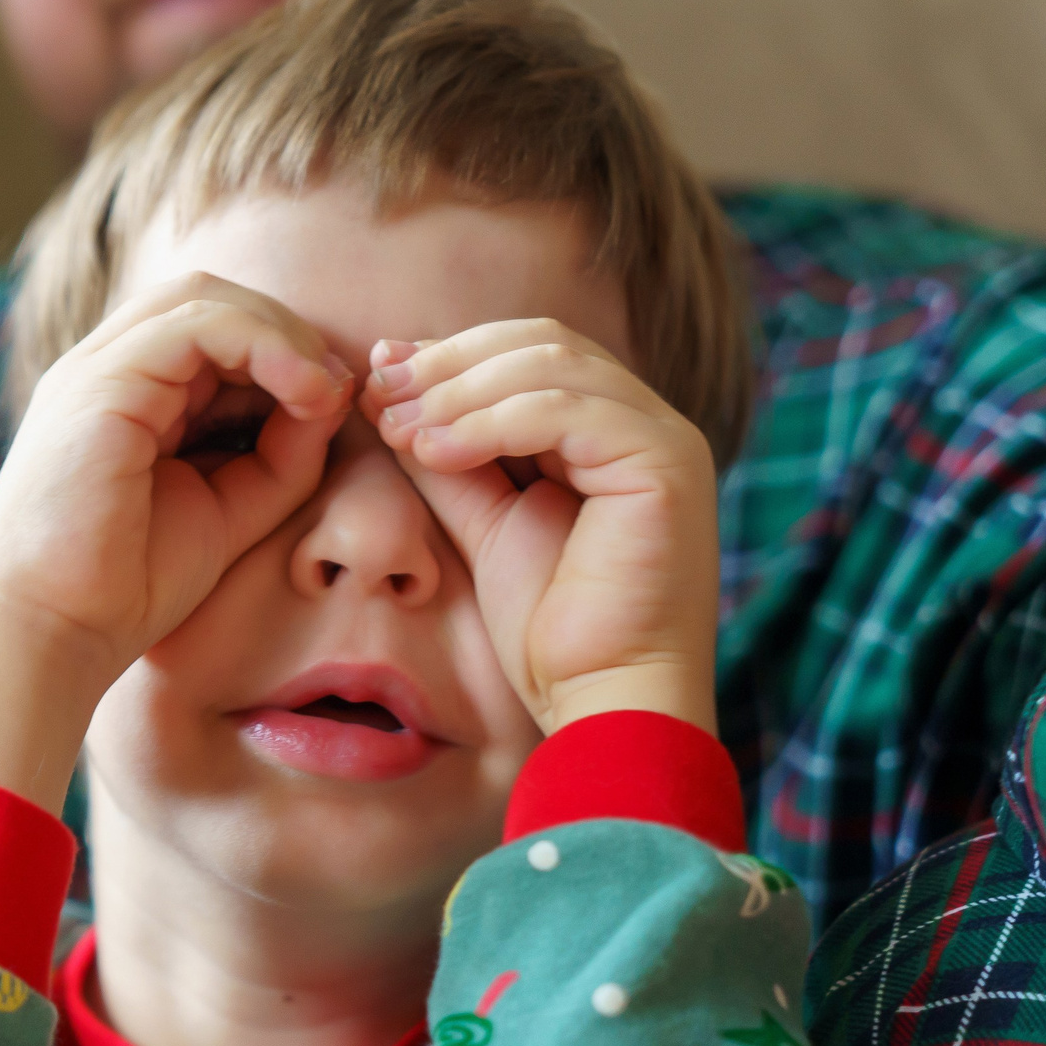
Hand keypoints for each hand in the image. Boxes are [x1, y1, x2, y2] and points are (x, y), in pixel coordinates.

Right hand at [0, 275, 353, 807]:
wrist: (54, 632)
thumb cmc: (129, 585)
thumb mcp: (231, 509)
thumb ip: (282, 457)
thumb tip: (333, 397)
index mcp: (132, 395)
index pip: (215, 331)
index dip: (285, 351)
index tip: (335, 403)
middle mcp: (110, 369)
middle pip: (211, 298)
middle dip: (287, 332)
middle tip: (338, 388)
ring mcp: (98, 369)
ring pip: (203, 297)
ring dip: (281, 332)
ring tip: (326, 389)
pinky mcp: (101, 383)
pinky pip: (194, 325)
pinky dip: (263, 343)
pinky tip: (306, 390)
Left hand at [366, 320, 718, 733]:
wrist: (604, 702)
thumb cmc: (552, 634)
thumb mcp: (485, 525)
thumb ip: (451, 460)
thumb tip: (390, 397)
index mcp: (611, 432)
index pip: (529, 354)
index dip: (451, 355)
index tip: (379, 371)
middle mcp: (647, 422)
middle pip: (541, 343)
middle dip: (448, 361)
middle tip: (379, 385)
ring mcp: (665, 436)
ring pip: (550, 364)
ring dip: (458, 389)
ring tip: (397, 424)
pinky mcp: (666, 461)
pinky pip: (565, 409)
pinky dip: (491, 420)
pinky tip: (435, 449)